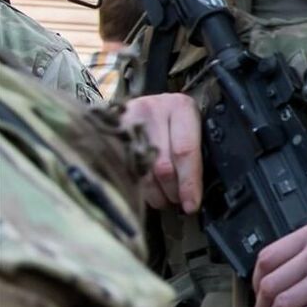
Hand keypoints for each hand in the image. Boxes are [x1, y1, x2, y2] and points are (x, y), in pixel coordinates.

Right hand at [123, 93, 203, 212]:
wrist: (147, 101)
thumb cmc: (177, 118)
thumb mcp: (193, 125)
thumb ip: (196, 151)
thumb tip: (196, 191)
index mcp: (181, 107)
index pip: (185, 151)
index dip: (188, 183)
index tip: (191, 204)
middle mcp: (152, 110)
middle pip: (162, 165)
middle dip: (172, 191)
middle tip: (178, 201)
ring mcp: (127, 120)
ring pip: (141, 171)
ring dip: (155, 194)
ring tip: (164, 199)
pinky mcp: (109, 133)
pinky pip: (123, 169)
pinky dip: (136, 186)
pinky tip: (145, 192)